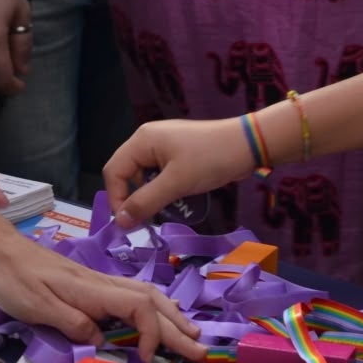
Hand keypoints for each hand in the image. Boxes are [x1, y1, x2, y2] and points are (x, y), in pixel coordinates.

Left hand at [0, 234, 207, 361]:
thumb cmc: (14, 279)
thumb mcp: (37, 306)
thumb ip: (72, 323)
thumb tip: (101, 340)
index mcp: (92, 290)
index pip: (139, 309)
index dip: (151, 334)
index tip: (146, 358)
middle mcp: (103, 285)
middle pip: (152, 303)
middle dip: (178, 328)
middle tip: (202, 350)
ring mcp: (100, 284)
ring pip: (147, 296)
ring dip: (172, 316)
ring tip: (190, 334)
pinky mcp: (93, 286)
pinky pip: (134, 296)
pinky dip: (155, 308)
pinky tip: (159, 316)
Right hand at [104, 118, 252, 227]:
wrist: (248, 144)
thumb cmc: (210, 159)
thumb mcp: (176, 183)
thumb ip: (146, 202)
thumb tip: (121, 222)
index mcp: (142, 140)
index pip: (114, 171)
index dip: (116, 198)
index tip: (129, 223)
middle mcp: (148, 140)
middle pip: (128, 174)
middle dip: (137, 199)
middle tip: (149, 219)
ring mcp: (165, 147)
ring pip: (146, 178)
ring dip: (154, 196)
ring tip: (169, 209)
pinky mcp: (179, 155)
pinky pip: (163, 176)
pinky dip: (167, 190)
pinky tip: (181, 199)